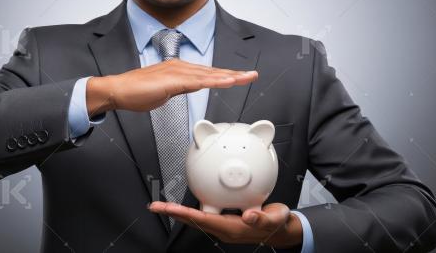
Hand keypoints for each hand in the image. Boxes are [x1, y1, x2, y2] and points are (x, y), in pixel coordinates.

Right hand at [86, 59, 257, 114]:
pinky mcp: (173, 80)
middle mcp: (180, 67)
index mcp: (178, 70)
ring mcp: (177, 72)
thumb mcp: (164, 92)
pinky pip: (199, 81)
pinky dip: (216, 81)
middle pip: (213, 71)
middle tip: (253, 75)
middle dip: (234, 73)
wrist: (118, 91)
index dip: (225, 75)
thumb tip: (188, 89)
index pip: (207, 73)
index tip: (240, 77)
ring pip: (209, 75)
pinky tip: (228, 82)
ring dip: (230, 76)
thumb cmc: (135, 93)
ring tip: (247, 77)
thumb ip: (178, 89)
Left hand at [148, 201, 302, 248]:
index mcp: (232, 228)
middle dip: (173, 214)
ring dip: (178, 213)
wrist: (280, 230)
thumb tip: (248, 216)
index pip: (204, 219)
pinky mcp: (224, 222)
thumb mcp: (274, 218)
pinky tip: (182, 206)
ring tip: (162, 206)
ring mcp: (223, 227)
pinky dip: (189, 211)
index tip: (170, 208)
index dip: (186, 213)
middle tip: (155, 206)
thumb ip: (262, 218)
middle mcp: (224, 229)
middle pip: (193, 221)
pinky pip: (203, 216)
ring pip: (196, 220)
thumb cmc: (277, 223)